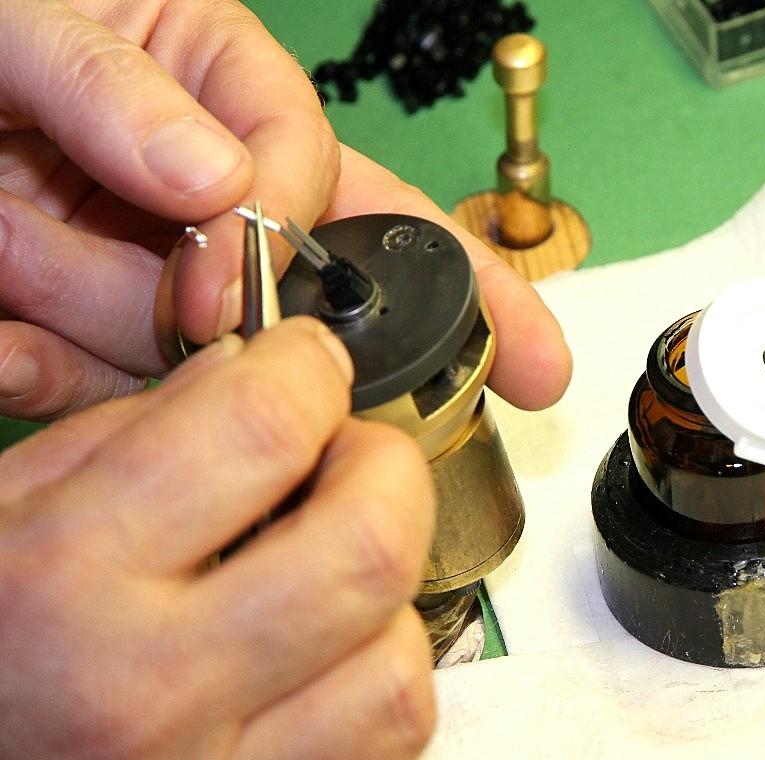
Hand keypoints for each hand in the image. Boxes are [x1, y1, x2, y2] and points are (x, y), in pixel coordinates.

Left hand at [0, 0, 569, 419]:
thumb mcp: (33, 17)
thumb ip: (118, 87)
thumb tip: (224, 183)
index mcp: (225, 92)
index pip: (328, 171)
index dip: (303, 232)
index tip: (245, 284)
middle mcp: (208, 190)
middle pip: (309, 284)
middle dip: (297, 326)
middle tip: (391, 355)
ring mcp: (147, 271)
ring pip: (195, 353)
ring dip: (94, 312)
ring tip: (1, 235)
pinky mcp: (76, 336)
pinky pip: (85, 383)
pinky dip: (37, 369)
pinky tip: (0, 335)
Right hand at [0, 317, 437, 759]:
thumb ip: (118, 437)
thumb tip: (247, 375)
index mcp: (64, 582)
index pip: (265, 429)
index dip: (308, 369)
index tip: (307, 367)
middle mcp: (148, 696)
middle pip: (371, 550)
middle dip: (385, 474)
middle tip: (347, 465)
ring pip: (398, 682)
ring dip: (385, 614)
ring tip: (328, 592)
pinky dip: (382, 736)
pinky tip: (330, 693)